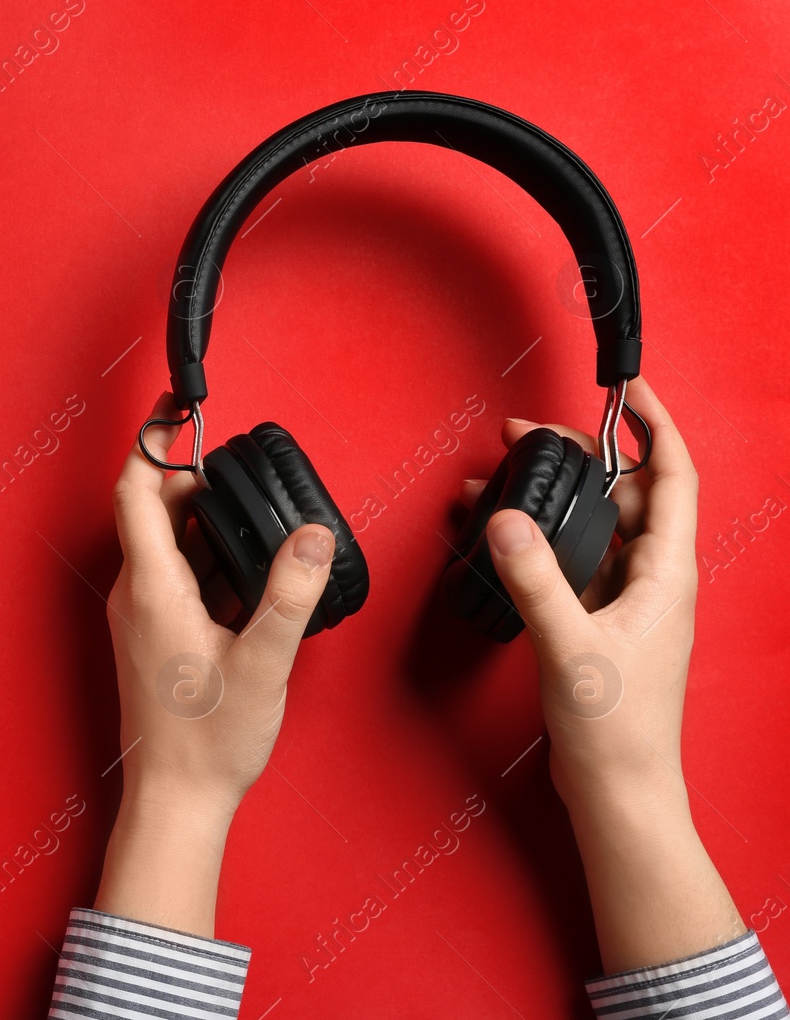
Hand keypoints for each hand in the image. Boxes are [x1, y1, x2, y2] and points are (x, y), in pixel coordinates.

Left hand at [93, 392, 335, 935]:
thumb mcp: (263, 661)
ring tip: (250, 515)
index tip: (178, 407)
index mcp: (151, 587)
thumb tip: (313, 536)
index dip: (152, 440)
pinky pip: (173, 576)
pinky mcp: (154, 636)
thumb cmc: (207, 740)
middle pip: (150, 509)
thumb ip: (289, 593)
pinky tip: (246, 572)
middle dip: (190, 478)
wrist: (176, 799)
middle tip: (237, 468)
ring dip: (202, 521)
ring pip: (164, 544)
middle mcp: (136, 593)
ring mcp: (141, 616)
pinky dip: (205, 558)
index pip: (134, 490)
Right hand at [460, 375, 743, 969]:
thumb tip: (506, 520)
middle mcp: (654, 580)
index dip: (656, 426)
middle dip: (580, 459)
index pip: (673, 478)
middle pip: (626, 496)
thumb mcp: (569, 644)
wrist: (620, 787)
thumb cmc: (616, 728)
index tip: (627, 390)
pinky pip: (575, 563)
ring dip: (555, 501)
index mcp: (666, 574)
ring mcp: (628, 602)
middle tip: (530, 435)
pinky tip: (506, 539)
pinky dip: (542, 542)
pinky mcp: (601, 623)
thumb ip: (535, 577)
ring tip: (503, 480)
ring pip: (596, 528)